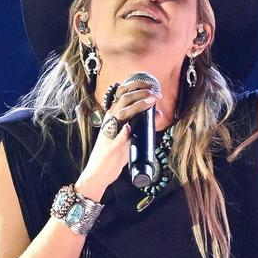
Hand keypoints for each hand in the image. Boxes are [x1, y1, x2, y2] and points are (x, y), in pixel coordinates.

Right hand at [75, 73, 163, 202]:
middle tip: (156, 93)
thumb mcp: (128, 135)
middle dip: (141, 92)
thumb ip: (141, 124)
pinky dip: (123, 134)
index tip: (151, 85)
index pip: (123, 94)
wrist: (98, 173)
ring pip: (121, 114)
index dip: (137, 86)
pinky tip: (128, 129)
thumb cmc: (113, 154)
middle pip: (124, 99)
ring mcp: (110, 134)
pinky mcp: (111, 149)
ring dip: (136, 106)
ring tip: (150, 101)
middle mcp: (110, 121)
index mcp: (113, 116)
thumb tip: (158, 114)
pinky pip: (117, 140)